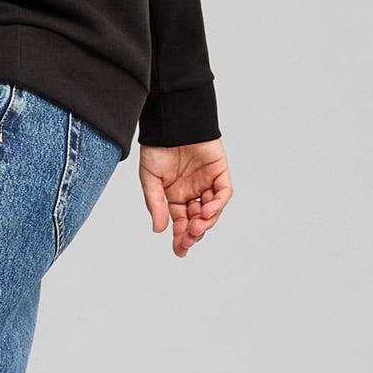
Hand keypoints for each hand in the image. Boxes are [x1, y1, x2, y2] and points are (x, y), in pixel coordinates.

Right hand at [139, 139, 229, 256]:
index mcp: (175, 195)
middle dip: (193, 234)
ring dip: (205, 222)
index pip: (181, 222)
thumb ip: (155, 204)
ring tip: (196, 229)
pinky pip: (223, 193)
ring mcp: (207, 182)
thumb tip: (159, 229)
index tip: (179, 251)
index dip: (181, 237)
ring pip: (212, 210)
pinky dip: (217, 204)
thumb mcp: (150, 180)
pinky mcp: (220, 172)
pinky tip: (206, 212)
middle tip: (187, 242)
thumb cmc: (157, 147)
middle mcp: (193, 191)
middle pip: (197, 220)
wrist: (170, 121)